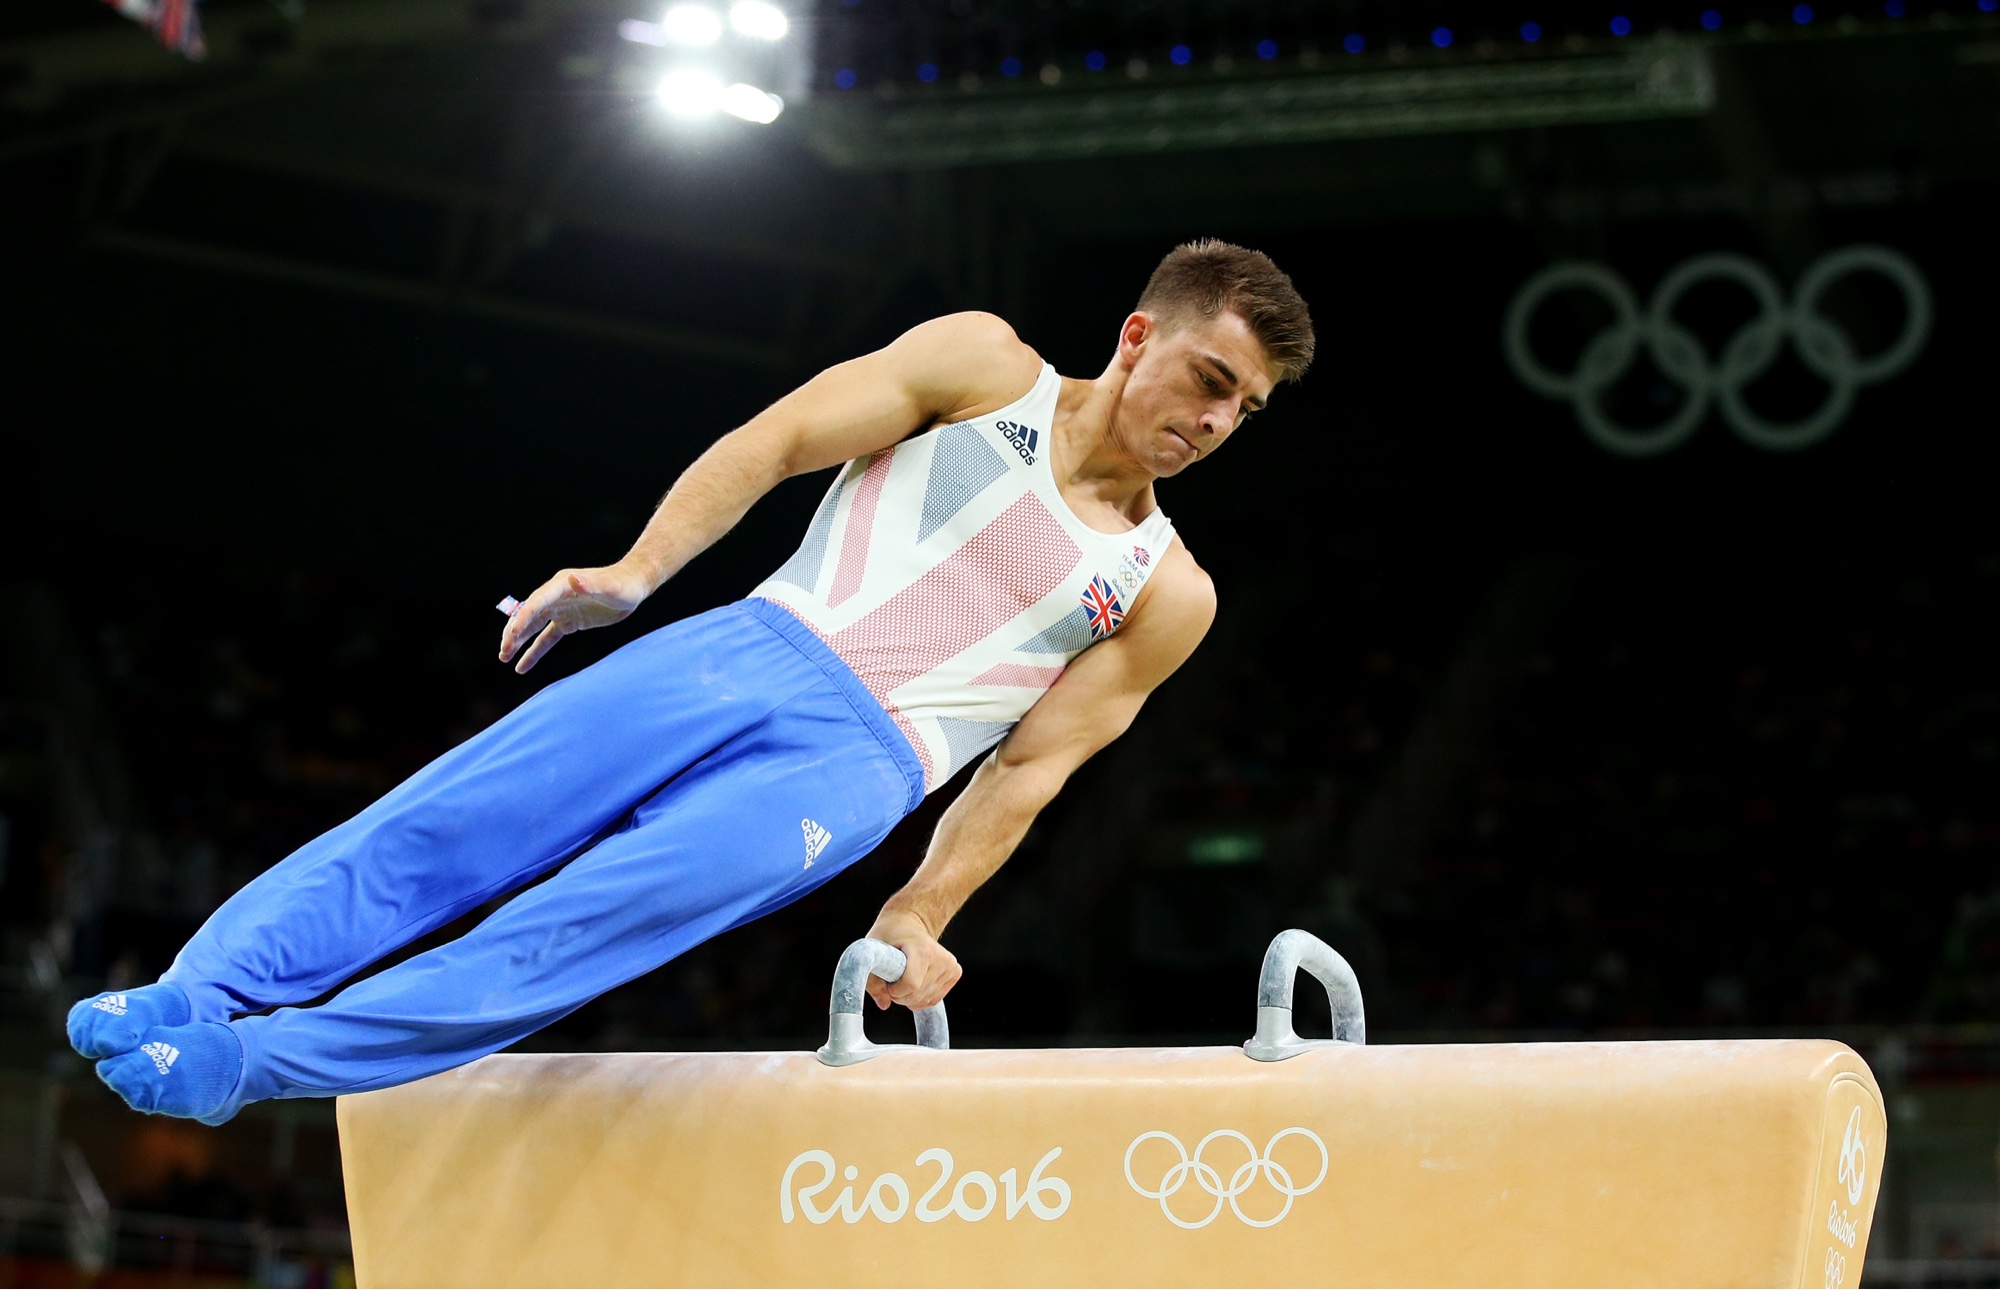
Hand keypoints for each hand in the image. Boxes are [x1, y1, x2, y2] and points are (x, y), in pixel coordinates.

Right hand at [498, 563, 653, 673]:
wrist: (634, 585)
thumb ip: (591, 584)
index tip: (512, 634)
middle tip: (504, 650)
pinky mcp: (569, 621)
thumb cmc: (624, 584)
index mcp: (562, 585)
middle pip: (529, 615)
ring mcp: (561, 609)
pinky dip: (535, 651)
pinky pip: (547, 638)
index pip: (537, 602)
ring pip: (534, 627)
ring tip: (503, 657)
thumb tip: (573, 579)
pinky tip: (522, 666)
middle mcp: (557, 596)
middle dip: (515, 632)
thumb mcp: (610, 587)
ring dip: (518, 641)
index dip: (524, 617)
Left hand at [864, 909, 960, 1011]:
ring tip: (903, 980)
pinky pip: (935, 999)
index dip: (894, 991)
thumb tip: (884, 1004)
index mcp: (922, 949)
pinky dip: (921, 998)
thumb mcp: (873, 952)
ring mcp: (950, 965)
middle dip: (900, 996)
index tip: (887, 983)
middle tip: (892, 982)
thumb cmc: (890, 935)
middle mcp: (940, 957)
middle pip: (918, 994)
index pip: (911, 985)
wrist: (909, 922)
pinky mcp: (955, 971)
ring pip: (927, 999)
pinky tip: (915, 985)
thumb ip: (873, 981)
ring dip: (910, 997)